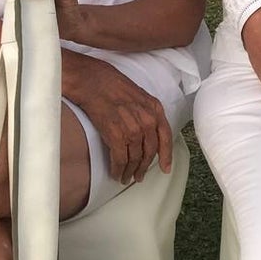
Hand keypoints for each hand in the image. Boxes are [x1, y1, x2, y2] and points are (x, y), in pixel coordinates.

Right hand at [70, 55, 172, 183]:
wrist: (94, 82)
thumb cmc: (114, 86)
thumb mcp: (140, 97)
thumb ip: (148, 114)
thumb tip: (148, 134)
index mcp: (155, 109)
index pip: (166, 137)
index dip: (166, 156)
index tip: (165, 168)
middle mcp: (147, 120)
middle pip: (149, 151)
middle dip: (144, 167)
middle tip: (139, 176)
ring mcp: (132, 128)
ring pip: (135, 158)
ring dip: (130, 171)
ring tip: (125, 177)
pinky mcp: (116, 135)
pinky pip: (120, 159)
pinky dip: (118, 169)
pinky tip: (116, 173)